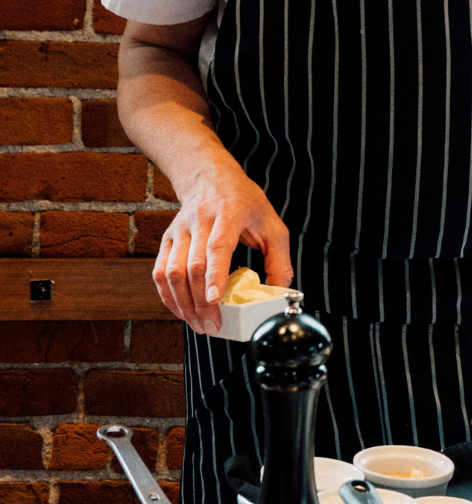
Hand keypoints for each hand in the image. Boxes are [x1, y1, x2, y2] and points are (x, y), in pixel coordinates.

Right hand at [152, 170, 291, 334]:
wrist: (211, 178)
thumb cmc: (245, 202)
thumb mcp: (272, 224)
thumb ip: (279, 259)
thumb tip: (278, 292)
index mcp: (229, 213)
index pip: (216, 246)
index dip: (215, 275)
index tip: (216, 300)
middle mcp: (199, 220)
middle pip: (192, 266)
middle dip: (200, 302)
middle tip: (213, 326)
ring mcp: (179, 230)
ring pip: (172, 272)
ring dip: (183, 303)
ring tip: (199, 324)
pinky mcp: (167, 239)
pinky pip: (160, 272)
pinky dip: (168, 296)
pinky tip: (182, 311)